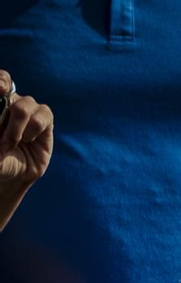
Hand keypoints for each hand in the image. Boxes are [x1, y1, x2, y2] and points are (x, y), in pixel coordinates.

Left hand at [0, 71, 51, 185]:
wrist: (13, 174)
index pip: (2, 80)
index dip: (1, 80)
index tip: (0, 90)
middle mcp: (11, 101)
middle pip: (9, 88)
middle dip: (5, 110)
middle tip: (2, 136)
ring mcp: (29, 110)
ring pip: (25, 106)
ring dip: (15, 129)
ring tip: (10, 144)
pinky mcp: (46, 121)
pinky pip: (43, 116)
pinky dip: (33, 130)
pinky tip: (27, 140)